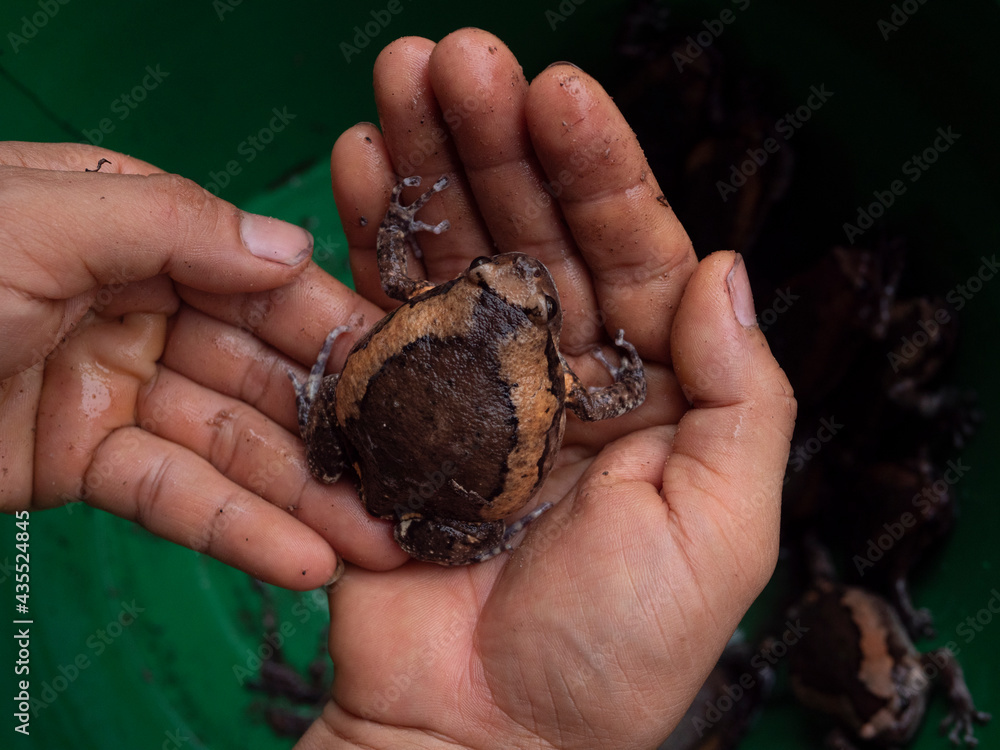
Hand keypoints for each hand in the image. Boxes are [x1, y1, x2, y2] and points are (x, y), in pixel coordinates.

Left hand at [0, 143, 406, 587]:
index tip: (404, 367)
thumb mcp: (35, 221)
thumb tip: (293, 249)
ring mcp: (111, 384)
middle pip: (256, 365)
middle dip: (332, 424)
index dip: (331, 321)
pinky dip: (236, 530)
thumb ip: (172, 224)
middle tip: (412, 474)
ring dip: (303, 494)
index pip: (255, 272)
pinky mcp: (81, 462)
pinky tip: (303, 559)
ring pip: (229, 441)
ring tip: (380, 540)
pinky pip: (173, 496)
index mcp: (129, 223)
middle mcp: (132, 301)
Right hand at [296, 29, 795, 748]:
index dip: (597, 170)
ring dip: (425, 166)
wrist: (483, 742)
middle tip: (454, 56)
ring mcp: (469, 388)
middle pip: (529, 233)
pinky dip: (364, 242)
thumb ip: (741, 396)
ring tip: (394, 79)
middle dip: (494, 142)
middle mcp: (558, 374)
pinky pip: (379, 313)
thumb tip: (721, 262)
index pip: (629, 251)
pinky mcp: (392, 414)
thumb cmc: (612, 655)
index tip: (558, 91)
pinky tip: (353, 166)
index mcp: (646, 390)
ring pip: (450, 255)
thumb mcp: (722, 528)